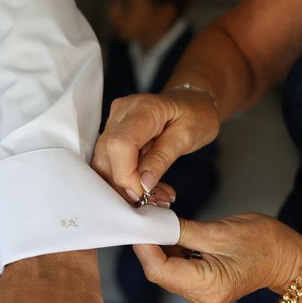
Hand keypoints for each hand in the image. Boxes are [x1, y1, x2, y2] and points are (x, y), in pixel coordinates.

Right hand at [92, 90, 219, 202]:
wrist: (192, 102)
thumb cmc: (195, 114)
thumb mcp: (187, 136)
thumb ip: (162, 158)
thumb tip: (143, 183)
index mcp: (142, 109)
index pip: (119, 144)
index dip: (126, 175)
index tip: (144, 192)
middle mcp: (121, 113)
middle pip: (106, 157)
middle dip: (126, 186)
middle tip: (153, 200)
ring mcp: (114, 123)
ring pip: (105, 164)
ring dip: (127, 187)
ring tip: (156, 197)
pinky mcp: (114, 135)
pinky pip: (113, 163)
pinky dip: (129, 181)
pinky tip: (149, 189)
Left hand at [133, 214, 301, 302]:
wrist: (288, 258)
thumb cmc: (264, 243)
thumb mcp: (220, 231)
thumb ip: (182, 230)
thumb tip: (153, 223)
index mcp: (207, 287)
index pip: (159, 271)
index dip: (144, 247)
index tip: (138, 223)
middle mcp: (200, 298)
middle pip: (159, 272)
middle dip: (150, 244)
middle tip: (146, 217)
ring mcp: (200, 294)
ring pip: (166, 270)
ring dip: (160, 246)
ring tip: (161, 222)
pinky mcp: (201, 286)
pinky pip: (177, 269)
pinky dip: (172, 251)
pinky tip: (173, 234)